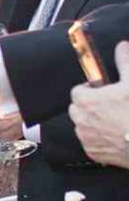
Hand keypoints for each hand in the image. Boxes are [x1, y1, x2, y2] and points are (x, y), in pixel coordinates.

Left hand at [70, 42, 128, 167]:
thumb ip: (125, 62)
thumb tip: (122, 46)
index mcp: (86, 101)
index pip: (77, 91)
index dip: (90, 89)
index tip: (102, 90)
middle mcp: (80, 120)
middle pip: (77, 109)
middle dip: (89, 106)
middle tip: (109, 105)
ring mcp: (86, 138)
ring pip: (83, 126)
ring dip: (93, 122)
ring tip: (114, 121)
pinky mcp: (93, 153)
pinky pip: (91, 143)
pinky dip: (99, 139)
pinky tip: (115, 135)